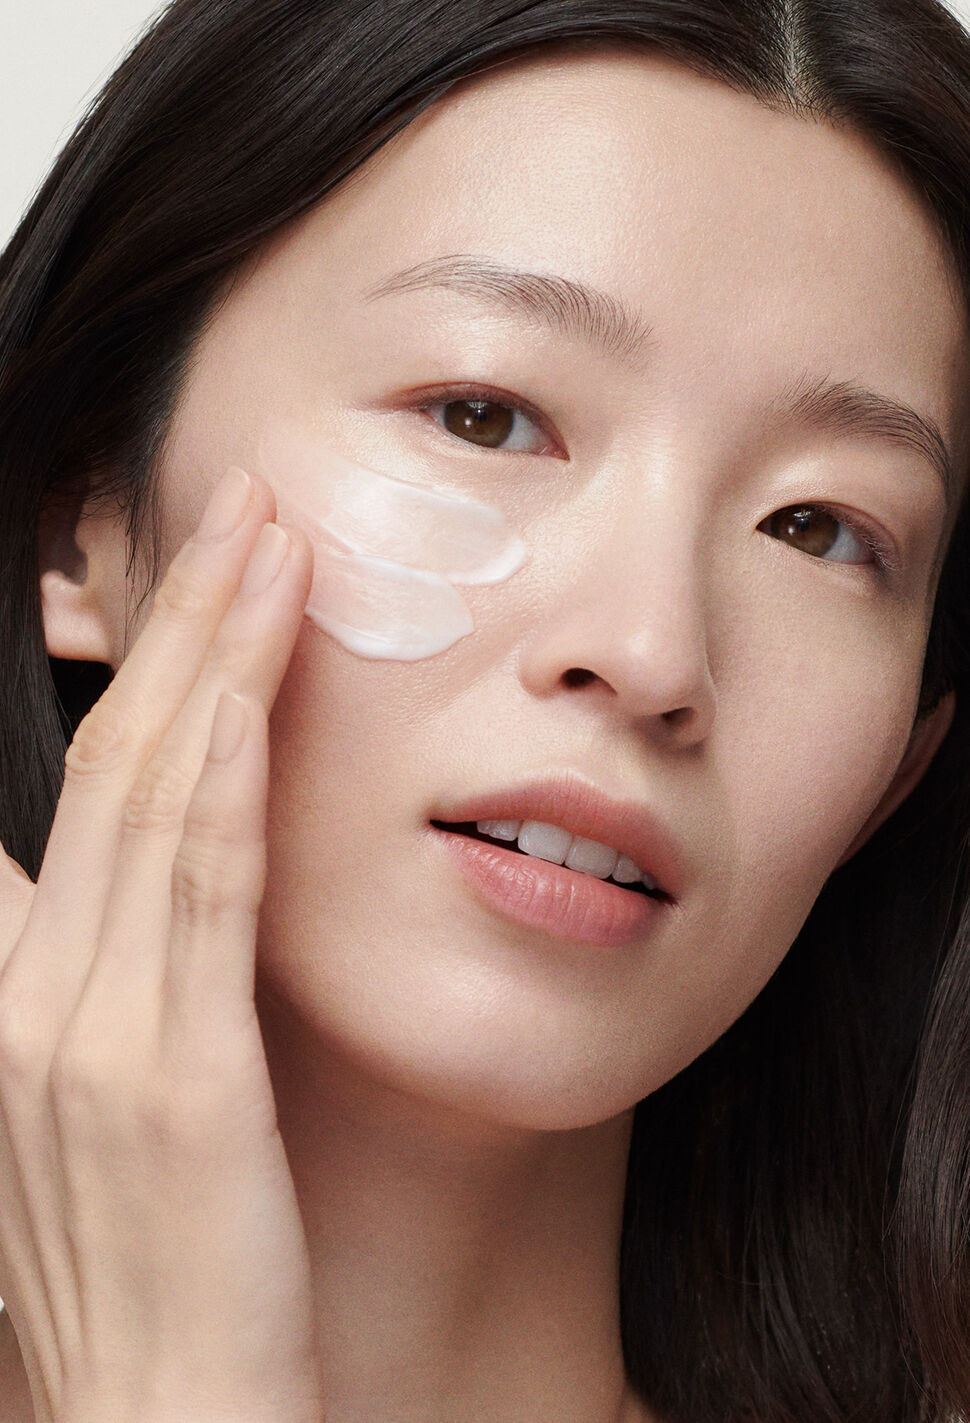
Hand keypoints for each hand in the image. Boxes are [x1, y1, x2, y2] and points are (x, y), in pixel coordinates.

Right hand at [0, 467, 322, 1422]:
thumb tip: (156, 898)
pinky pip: (205, 871)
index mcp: (13, 1005)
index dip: (124, 673)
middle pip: (108, 761)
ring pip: (152, 787)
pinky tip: (272, 662)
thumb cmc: (152, 1281)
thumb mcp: (103, 1122)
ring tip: (266, 537)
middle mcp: (27, 1000)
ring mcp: (86, 1032)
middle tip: (235, 507)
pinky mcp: (169, 1074)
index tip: (163, 583)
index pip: (64, 794)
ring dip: (214, 648)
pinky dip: (234, 750)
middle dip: (175, 620)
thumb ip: (112, 996)